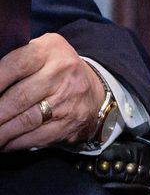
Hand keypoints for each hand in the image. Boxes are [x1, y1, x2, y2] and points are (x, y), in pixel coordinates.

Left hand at [0, 34, 104, 150]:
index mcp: (51, 51)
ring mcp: (68, 101)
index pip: (17, 64)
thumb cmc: (55, 70)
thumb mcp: (41, 53)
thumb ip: (15, 62)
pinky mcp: (70, 124)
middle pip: (19, 97)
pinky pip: (38, 137)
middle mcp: (62, 74)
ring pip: (27, 120)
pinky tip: (3, 143)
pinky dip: (16, 143)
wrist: (95, 93)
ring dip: (1, 131)